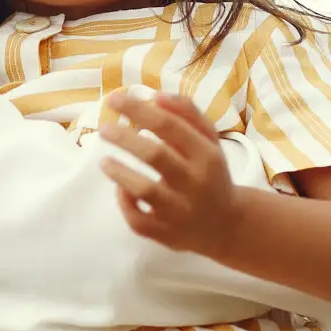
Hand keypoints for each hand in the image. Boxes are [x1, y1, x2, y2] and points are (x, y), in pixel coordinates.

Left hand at [97, 85, 243, 254]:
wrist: (226, 225)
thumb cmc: (210, 173)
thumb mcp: (209, 141)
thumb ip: (187, 114)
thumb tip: (155, 96)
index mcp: (206, 155)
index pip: (169, 125)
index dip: (138, 110)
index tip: (114, 100)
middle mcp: (195, 182)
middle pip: (154, 155)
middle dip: (124, 138)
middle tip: (104, 129)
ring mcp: (180, 211)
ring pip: (145, 190)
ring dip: (120, 173)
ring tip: (104, 162)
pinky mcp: (166, 234)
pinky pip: (138, 219)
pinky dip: (126, 203)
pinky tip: (121, 190)